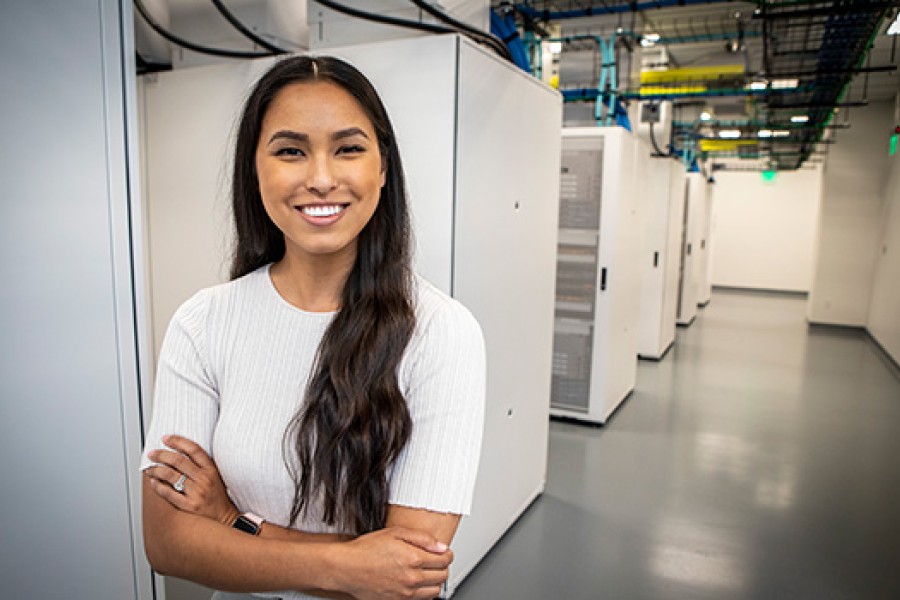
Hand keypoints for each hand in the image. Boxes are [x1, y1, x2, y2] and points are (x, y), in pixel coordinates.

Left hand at [145, 435, 239, 525]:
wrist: (224, 518)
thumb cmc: (217, 497)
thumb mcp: (215, 477)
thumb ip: (201, 466)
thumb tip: (178, 454)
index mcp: (211, 469)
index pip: (194, 450)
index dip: (178, 441)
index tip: (166, 438)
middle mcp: (204, 479)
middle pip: (179, 461)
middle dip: (161, 455)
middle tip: (152, 453)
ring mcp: (197, 492)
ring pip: (171, 476)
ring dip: (156, 470)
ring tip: (149, 468)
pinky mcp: (189, 506)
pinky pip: (169, 493)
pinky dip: (158, 487)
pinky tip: (153, 482)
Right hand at [333, 527, 452, 599]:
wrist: (347, 568)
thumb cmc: (366, 549)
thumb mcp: (395, 533)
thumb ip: (422, 538)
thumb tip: (440, 546)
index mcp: (414, 558)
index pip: (444, 559)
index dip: (448, 554)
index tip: (445, 552)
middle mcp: (412, 578)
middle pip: (442, 576)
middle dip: (444, 567)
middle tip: (438, 560)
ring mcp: (405, 593)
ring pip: (435, 591)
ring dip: (436, 581)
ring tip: (429, 572)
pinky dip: (424, 592)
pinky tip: (418, 582)